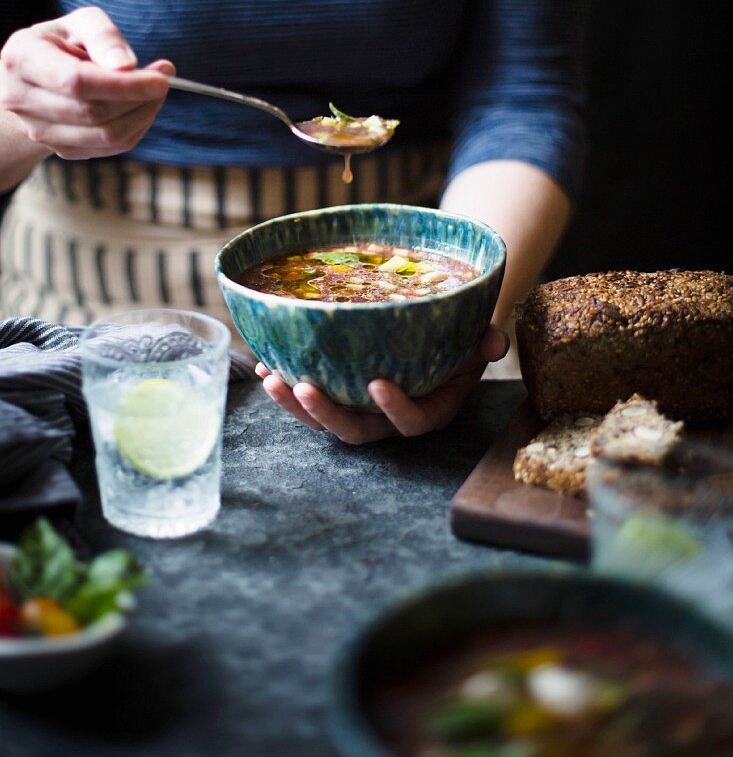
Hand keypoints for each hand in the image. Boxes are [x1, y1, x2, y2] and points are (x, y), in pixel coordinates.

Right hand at [0, 7, 173, 159]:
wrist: (38, 78)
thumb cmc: (63, 44)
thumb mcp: (79, 24)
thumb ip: (102, 36)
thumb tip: (127, 66)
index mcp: (22, 60)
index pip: (77, 82)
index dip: (123, 84)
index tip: (161, 79)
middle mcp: (21, 100)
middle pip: (94, 112)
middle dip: (139, 98)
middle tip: (163, 80)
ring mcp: (39, 130)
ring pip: (106, 135)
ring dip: (143, 115)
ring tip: (155, 92)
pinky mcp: (61, 149)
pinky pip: (111, 147)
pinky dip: (137, 128)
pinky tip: (141, 107)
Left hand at [255, 324, 509, 443]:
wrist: (441, 334)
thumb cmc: (459, 336)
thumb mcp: (478, 338)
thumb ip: (486, 341)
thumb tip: (495, 342)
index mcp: (430, 409)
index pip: (413, 421)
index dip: (395, 409)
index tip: (377, 384)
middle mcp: (391, 419)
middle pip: (357, 430)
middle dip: (327, 412)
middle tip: (303, 387)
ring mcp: (362, 412)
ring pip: (326, 420)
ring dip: (296, 406)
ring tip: (271, 379)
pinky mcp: (340, 397)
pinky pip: (310, 402)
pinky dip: (285, 388)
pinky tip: (264, 366)